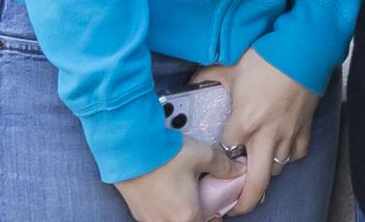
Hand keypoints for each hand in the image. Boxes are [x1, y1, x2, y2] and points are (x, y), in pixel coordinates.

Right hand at [111, 138, 239, 221]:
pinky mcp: (136, 212)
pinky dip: (166, 212)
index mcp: (185, 215)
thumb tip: (238, 169)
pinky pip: (157, 218)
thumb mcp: (203, 155)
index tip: (217, 212)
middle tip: (204, 204)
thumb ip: (224, 166)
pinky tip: (169, 195)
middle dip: (197, 218)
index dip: (213, 219)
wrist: (127, 149)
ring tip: (186, 198)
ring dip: (180, 215)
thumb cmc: (164, 154)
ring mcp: (148, 219)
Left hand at [189, 50, 317, 215]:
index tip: (212, 166)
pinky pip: (297, 154)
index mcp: (245, 122)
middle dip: (245, 202)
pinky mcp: (305, 127)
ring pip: (277, 169)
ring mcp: (289, 133)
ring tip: (254, 175)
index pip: (226, 154)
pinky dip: (288, 157)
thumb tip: (191, 83)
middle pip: (257, 182)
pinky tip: (280, 152)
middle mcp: (267, 135)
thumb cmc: (267, 57)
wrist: (304, 47)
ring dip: (265, 174)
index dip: (218, 160)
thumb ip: (207, 79)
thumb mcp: (229, 68)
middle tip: (235, 208)